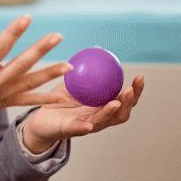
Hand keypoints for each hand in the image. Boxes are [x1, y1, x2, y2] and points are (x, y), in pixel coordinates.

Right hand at [0, 0, 73, 139]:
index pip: (0, 47)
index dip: (14, 32)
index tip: (28, 17)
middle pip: (22, 64)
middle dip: (41, 50)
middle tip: (57, 36)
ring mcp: (1, 95)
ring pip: (30, 83)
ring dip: (50, 74)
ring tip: (69, 66)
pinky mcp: (4, 103)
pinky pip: (28, 101)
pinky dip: (45, 98)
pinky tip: (62, 96)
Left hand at [22, 75, 145, 152]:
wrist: (40, 119)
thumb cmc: (60, 101)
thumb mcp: (74, 81)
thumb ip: (87, 68)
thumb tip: (98, 49)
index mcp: (103, 106)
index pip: (125, 99)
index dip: (136, 90)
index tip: (140, 76)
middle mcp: (99, 118)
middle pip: (121, 113)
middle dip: (129, 102)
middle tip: (130, 89)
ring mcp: (86, 127)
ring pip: (103, 121)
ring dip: (110, 112)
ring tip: (115, 103)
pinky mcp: (69, 131)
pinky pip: (78, 129)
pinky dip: (84, 128)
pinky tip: (89, 124)